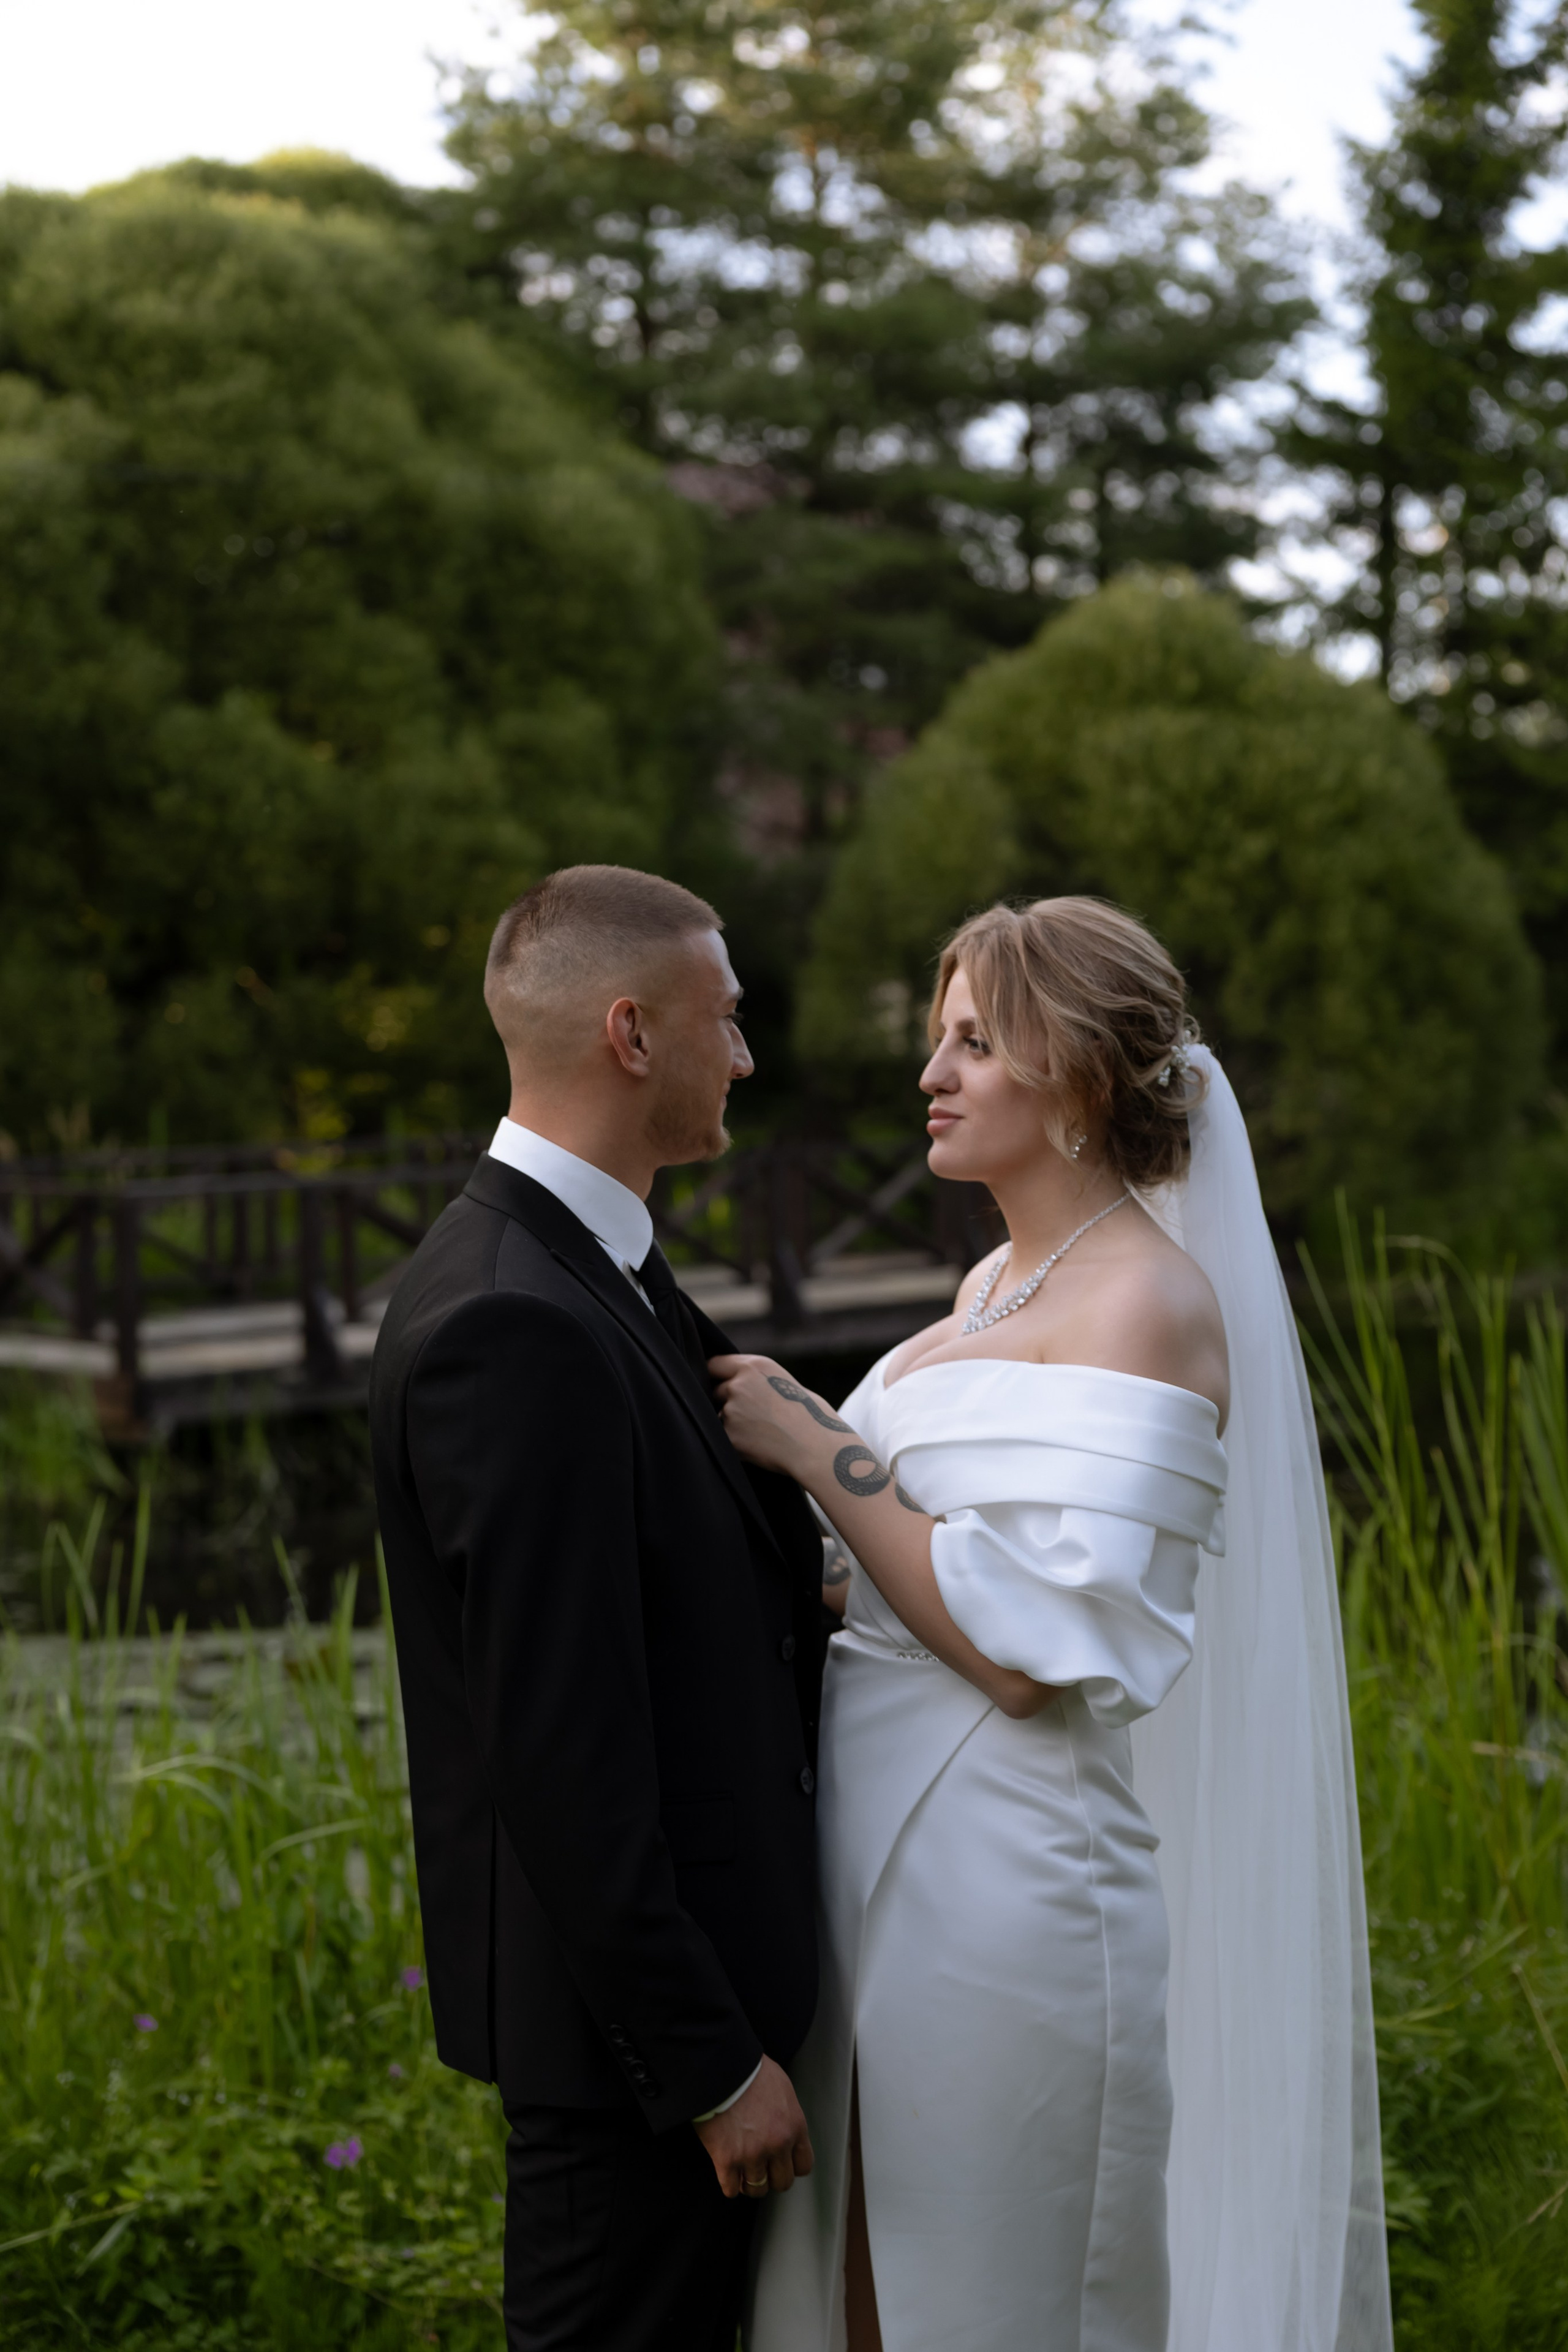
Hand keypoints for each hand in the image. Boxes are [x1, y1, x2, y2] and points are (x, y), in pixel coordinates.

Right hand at [694, 2054, 813, 2198]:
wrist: (722, 2068)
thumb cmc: (752, 2071)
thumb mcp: (783, 2089)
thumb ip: (789, 2116)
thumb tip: (787, 2129)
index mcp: (795, 2127)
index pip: (803, 2165)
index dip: (791, 2166)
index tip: (781, 2162)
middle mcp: (778, 2145)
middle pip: (782, 2182)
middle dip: (772, 2176)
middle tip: (761, 2167)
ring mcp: (752, 2155)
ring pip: (757, 2189)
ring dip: (750, 2183)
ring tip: (742, 2172)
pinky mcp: (727, 2160)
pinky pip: (731, 2189)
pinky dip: (730, 2185)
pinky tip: (727, 2174)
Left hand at [708, 1354, 849, 1475]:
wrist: (818, 1447)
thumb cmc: (812, 1417)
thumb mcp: (785, 1383)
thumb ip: (757, 1380)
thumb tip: (740, 1384)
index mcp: (755, 1366)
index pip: (714, 1365)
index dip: (716, 1376)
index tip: (717, 1385)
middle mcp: (739, 1384)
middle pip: (716, 1392)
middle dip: (726, 1403)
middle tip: (751, 1417)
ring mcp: (732, 1410)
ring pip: (720, 1417)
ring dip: (732, 1425)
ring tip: (761, 1435)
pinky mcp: (730, 1435)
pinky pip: (724, 1439)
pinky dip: (736, 1444)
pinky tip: (759, 1447)